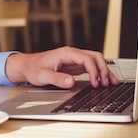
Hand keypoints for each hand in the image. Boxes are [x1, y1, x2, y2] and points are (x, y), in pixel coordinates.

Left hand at [5, 46, 119, 88]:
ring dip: (104, 70)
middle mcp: (71, 54)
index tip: (96, 83)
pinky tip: (103, 81)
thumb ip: (57, 78)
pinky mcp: (73, 66)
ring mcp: (73, 59)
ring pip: (94, 61)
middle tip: (107, 83)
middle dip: (104, 69)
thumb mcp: (42, 75)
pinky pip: (90, 67)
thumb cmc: (32, 68)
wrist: (25, 66)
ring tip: (112, 82)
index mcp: (66, 53)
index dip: (94, 71)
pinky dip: (98, 73)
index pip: (87, 59)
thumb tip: (71, 81)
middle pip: (95, 57)